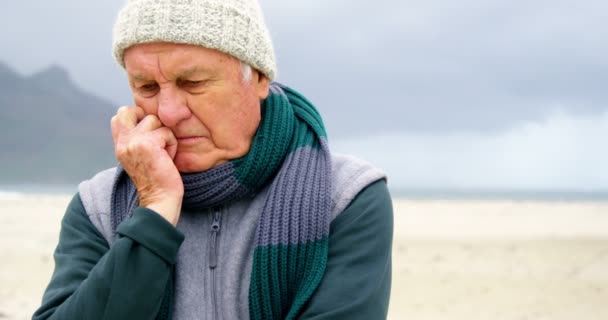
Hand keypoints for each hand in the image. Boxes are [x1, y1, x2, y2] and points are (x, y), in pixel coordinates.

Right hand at [111, 106, 182, 225]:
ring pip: (154, 120)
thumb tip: (146, 120)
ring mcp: (133, 142)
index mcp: (120, 145)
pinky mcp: (148, 144)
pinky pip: (167, 132)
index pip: (119, 116)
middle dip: (147, 119)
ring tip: (163, 153)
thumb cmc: (156, 180)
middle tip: (156, 138)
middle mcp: (123, 142)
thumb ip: (136, 139)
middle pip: (129, 110)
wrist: (159, 200)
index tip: (148, 135)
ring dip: (164, 135)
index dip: (135, 118)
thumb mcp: (139, 157)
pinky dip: (172, 145)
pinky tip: (168, 159)